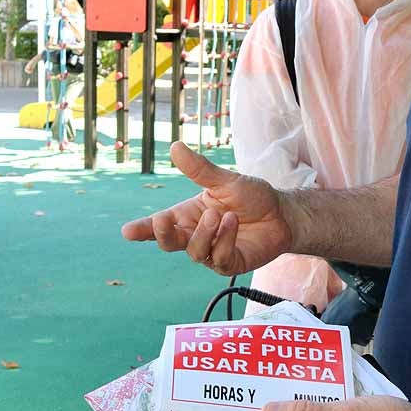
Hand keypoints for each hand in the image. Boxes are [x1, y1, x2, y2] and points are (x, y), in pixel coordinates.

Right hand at [121, 142, 294, 274]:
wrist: (283, 214)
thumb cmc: (252, 197)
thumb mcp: (226, 181)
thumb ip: (200, 170)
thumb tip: (175, 146)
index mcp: (189, 215)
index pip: (160, 224)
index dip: (142, 230)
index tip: (127, 232)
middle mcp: (196, 235)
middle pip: (169, 243)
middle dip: (162, 234)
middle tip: (162, 221)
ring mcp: (212, 252)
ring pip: (194, 251)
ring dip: (204, 232)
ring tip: (220, 215)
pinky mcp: (230, 264)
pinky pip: (219, 258)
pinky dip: (224, 240)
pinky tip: (233, 223)